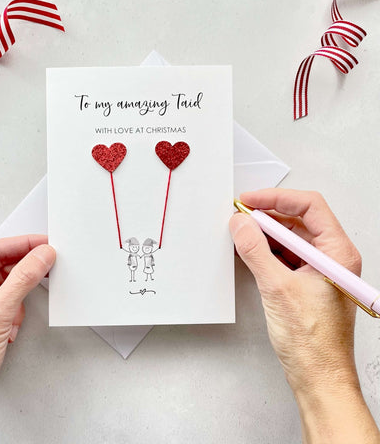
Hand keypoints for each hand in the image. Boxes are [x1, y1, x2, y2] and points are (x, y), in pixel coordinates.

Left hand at [0, 235, 54, 443]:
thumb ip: (23, 279)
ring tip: (16, 315)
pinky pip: (3, 306)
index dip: (23, 245)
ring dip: (16, 300)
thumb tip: (41, 256)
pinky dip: (12, 314)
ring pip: (3, 288)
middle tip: (47, 266)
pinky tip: (10, 328)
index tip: (45, 243)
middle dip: (22, 274)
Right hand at [229, 189, 379, 442]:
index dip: (276, 198)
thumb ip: (256, 250)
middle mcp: (332, 257)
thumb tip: (240, 223)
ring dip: (264, 233)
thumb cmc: (312, 341)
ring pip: (290, 238)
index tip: (249, 201)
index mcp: (337, 253)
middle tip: (239, 215)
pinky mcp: (307, 282)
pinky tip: (248, 251)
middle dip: (267, 215)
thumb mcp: (277, 288)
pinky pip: (285, 255)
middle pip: (299, 220)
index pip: (309, 207)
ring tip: (239, 232)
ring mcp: (320, 270)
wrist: (318, 377)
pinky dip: (266, 250)